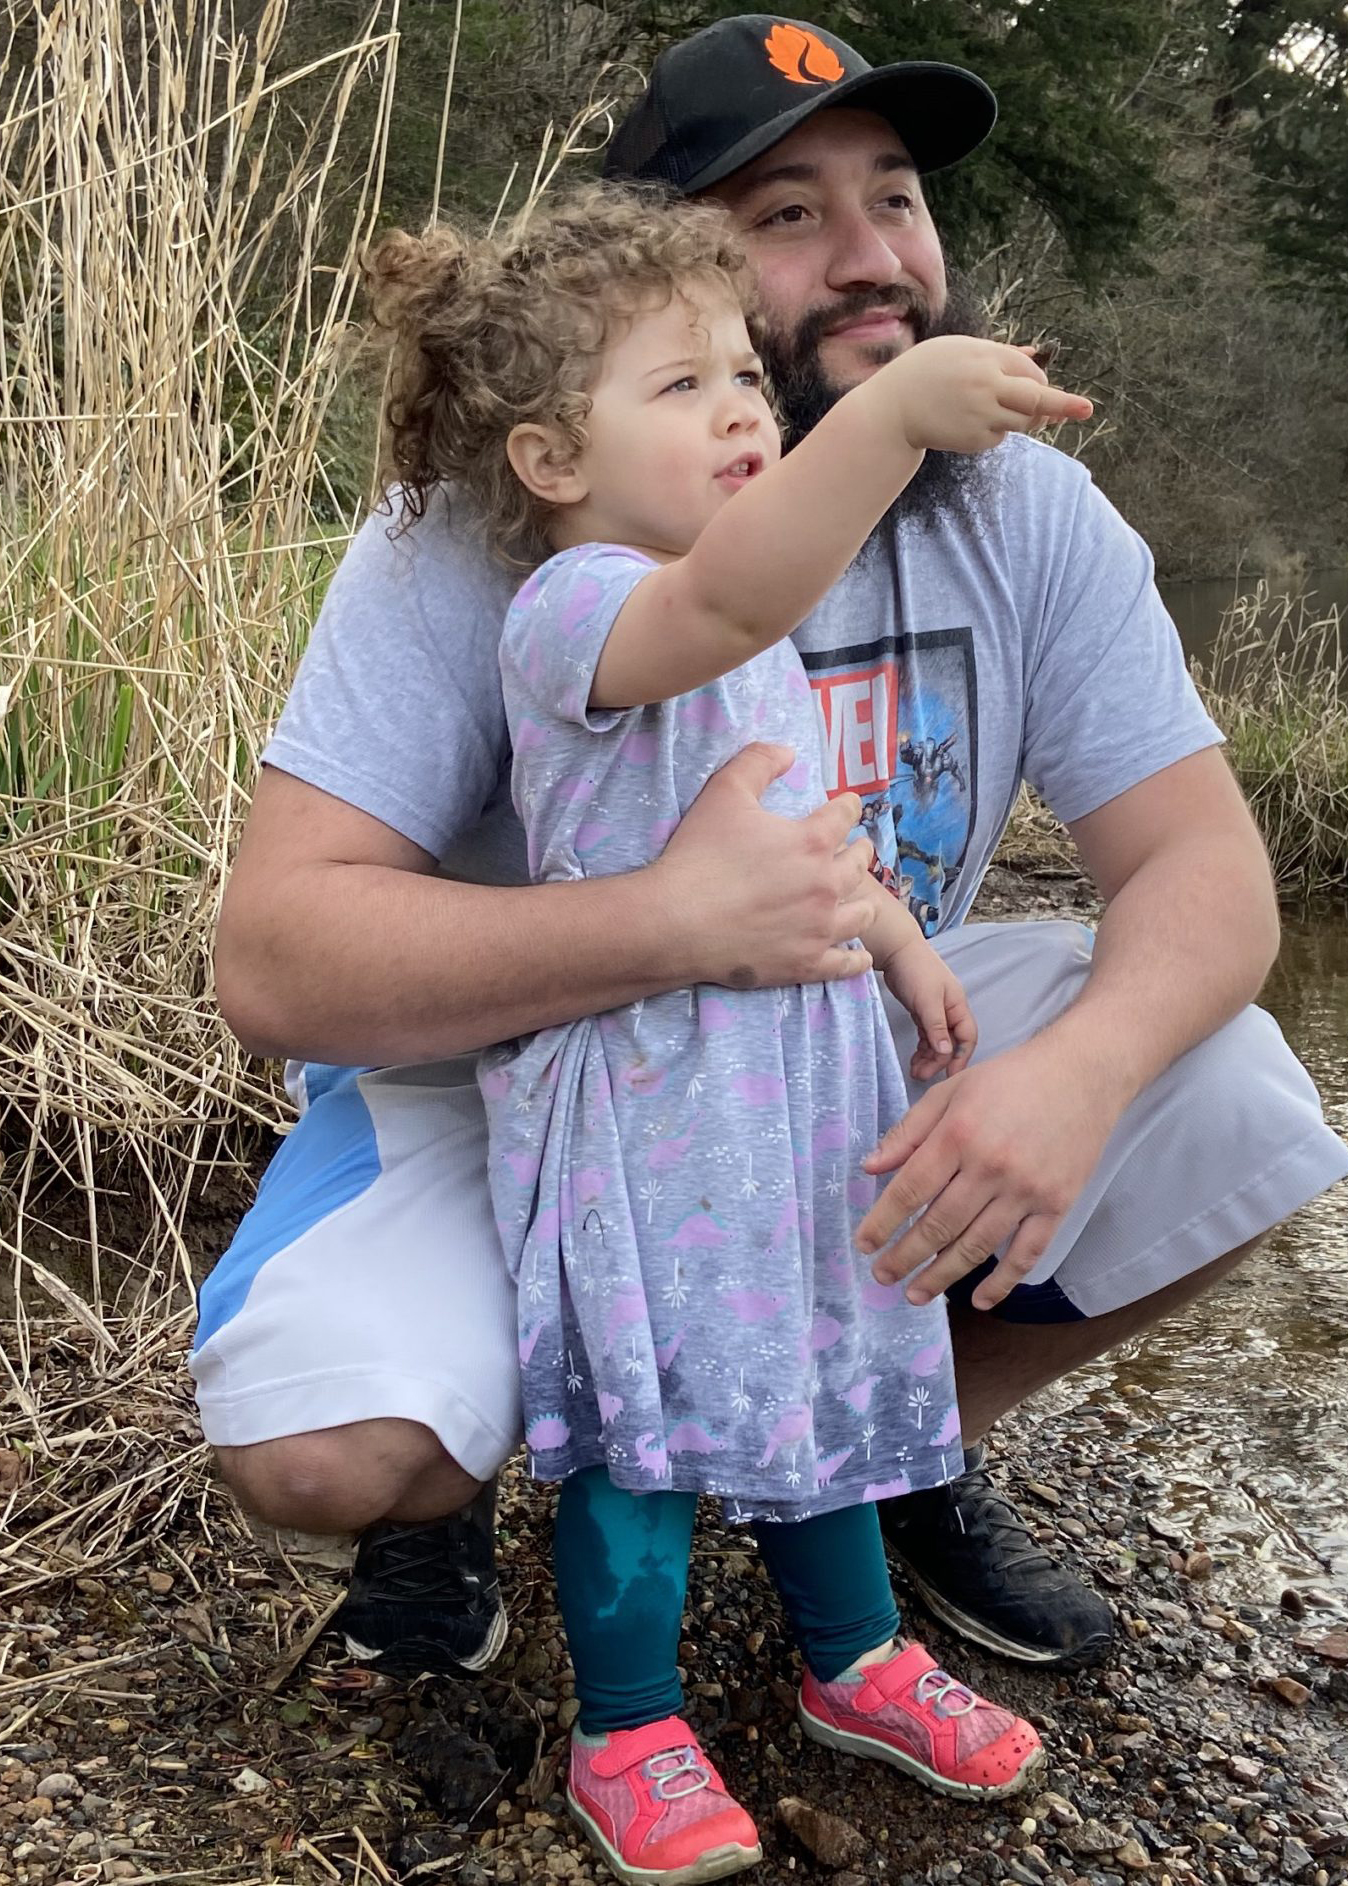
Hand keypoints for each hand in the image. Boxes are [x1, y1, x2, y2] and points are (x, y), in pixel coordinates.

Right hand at [654, 743, 875, 987]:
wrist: (675, 922)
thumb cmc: (698, 855)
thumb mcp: (724, 791)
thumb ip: (758, 761)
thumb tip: (789, 751)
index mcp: (812, 841)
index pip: (846, 814)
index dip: (847, 805)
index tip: (845, 806)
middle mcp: (826, 884)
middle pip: (860, 863)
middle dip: (858, 851)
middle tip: (854, 850)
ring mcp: (819, 928)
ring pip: (861, 913)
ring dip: (861, 901)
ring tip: (856, 899)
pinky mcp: (806, 963)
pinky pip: (846, 964)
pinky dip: (856, 959)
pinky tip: (860, 956)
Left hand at [855, 1033, 1123, 1309]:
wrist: (1083, 1073)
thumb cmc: (1010, 1079)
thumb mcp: (951, 1091)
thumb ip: (909, 1131)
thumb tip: (870, 1167)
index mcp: (958, 1135)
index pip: (910, 1190)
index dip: (883, 1222)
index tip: (864, 1245)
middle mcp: (990, 1167)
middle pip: (939, 1225)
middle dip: (904, 1256)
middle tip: (882, 1276)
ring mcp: (1026, 1190)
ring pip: (977, 1246)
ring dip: (942, 1276)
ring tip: (916, 1294)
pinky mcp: (1057, 1205)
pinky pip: (1026, 1253)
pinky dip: (1002, 1282)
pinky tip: (979, 1299)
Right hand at [880, 336, 1093, 455]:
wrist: (892, 409)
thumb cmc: (925, 373)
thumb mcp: (960, 350)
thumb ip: (999, 353)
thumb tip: (1037, 352)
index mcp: (984, 356)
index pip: (1029, 369)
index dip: (1040, 380)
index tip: (1058, 392)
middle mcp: (986, 384)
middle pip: (1037, 397)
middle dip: (1062, 405)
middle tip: (1085, 409)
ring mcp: (981, 414)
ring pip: (1023, 421)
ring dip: (1026, 419)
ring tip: (995, 410)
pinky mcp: (975, 439)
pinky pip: (999, 435)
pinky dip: (995, 431)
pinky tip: (966, 423)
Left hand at [880, 938, 976, 1080]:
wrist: (896, 950)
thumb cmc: (915, 970)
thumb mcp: (927, 1000)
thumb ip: (936, 1026)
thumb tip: (946, 1051)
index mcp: (957, 1006)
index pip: (967, 1037)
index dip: (961, 1057)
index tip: (950, 1076)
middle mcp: (949, 1010)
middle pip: (950, 1042)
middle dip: (939, 1061)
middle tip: (922, 1076)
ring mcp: (935, 1011)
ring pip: (936, 1041)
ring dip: (928, 1057)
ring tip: (915, 1071)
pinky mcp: (921, 1011)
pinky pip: (925, 1035)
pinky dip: (921, 1048)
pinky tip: (914, 1059)